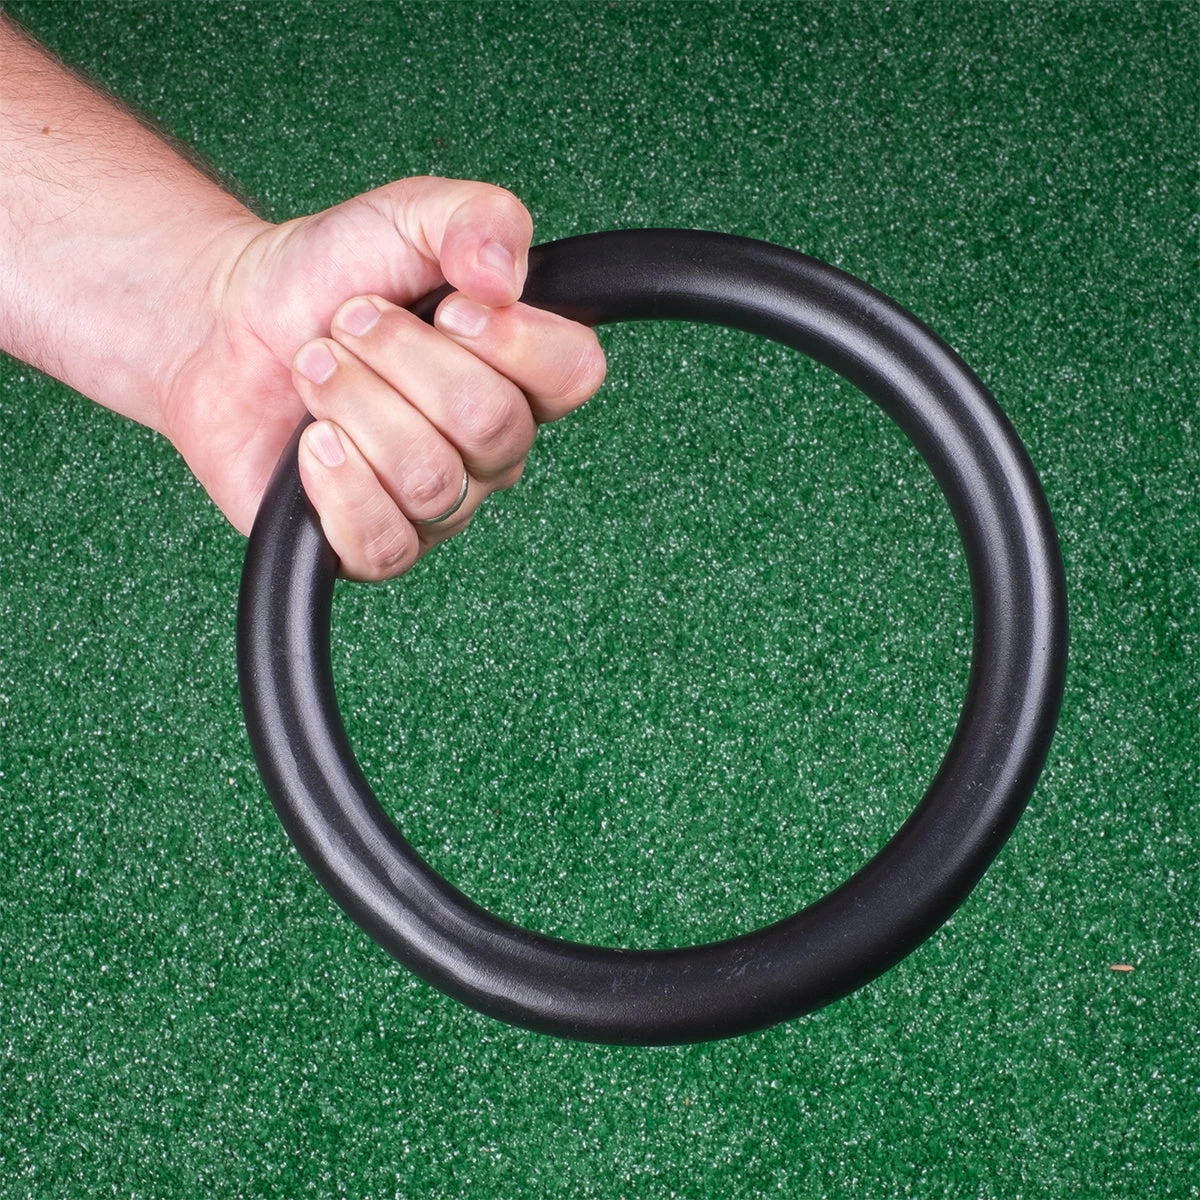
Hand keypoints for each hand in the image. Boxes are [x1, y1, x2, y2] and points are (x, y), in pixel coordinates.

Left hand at [163, 177, 605, 578]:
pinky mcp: (374, 546)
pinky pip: (385, 541)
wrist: (227, 324)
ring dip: (354, 407)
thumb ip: (476, 220)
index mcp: (517, 372)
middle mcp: (489, 448)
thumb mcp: (406, 216)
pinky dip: (338, 485)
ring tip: (314, 368)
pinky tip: (312, 444)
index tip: (449, 306)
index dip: (514, 340)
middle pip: (491, 425)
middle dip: (401, 360)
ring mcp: (437, 503)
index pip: (573, 374)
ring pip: (431, 482)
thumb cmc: (325, 278)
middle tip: (347, 324)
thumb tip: (504, 276)